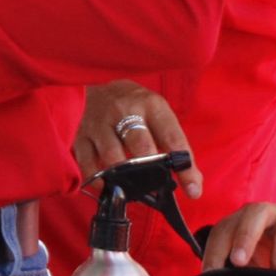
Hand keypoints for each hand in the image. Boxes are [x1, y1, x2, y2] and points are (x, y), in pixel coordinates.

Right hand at [73, 80, 202, 199]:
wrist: (100, 85)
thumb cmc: (137, 108)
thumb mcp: (159, 117)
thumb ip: (175, 147)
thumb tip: (193, 186)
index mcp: (151, 105)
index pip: (172, 138)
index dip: (185, 168)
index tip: (193, 190)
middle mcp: (124, 110)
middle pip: (140, 145)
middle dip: (151, 171)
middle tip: (157, 188)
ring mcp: (100, 122)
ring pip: (112, 155)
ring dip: (123, 177)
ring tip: (132, 190)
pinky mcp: (82, 134)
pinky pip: (87, 161)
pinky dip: (96, 178)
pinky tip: (106, 186)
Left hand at [200, 201, 275, 275]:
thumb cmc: (275, 248)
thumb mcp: (254, 253)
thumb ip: (238, 264)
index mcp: (246, 217)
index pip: (226, 228)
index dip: (216, 250)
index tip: (210, 274)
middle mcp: (270, 213)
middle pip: (255, 214)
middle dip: (245, 237)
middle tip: (238, 262)